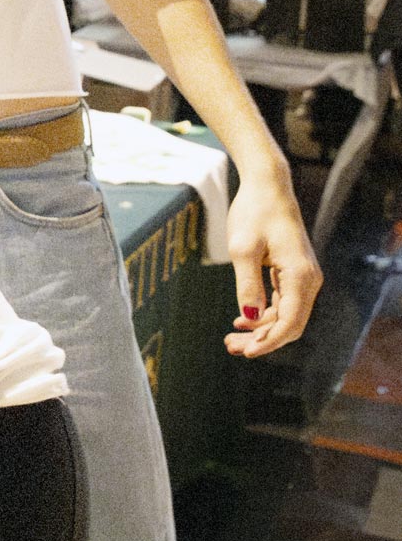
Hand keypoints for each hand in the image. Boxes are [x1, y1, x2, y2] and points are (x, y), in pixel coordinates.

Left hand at [221, 170, 318, 356]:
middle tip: (230, 346)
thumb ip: (247, 284)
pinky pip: (283, 303)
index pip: (290, 322)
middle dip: (262, 340)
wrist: (267, 188)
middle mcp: (309, 279)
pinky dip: (264, 315)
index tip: (246, 352)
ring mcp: (303, 277)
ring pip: (286, 315)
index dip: (269, 341)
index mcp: (300, 275)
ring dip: (261, 329)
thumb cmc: (253, 213)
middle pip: (290, 324)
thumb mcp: (242, 249)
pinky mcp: (293, 273)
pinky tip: (242, 320)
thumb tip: (249, 317)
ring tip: (231, 337)